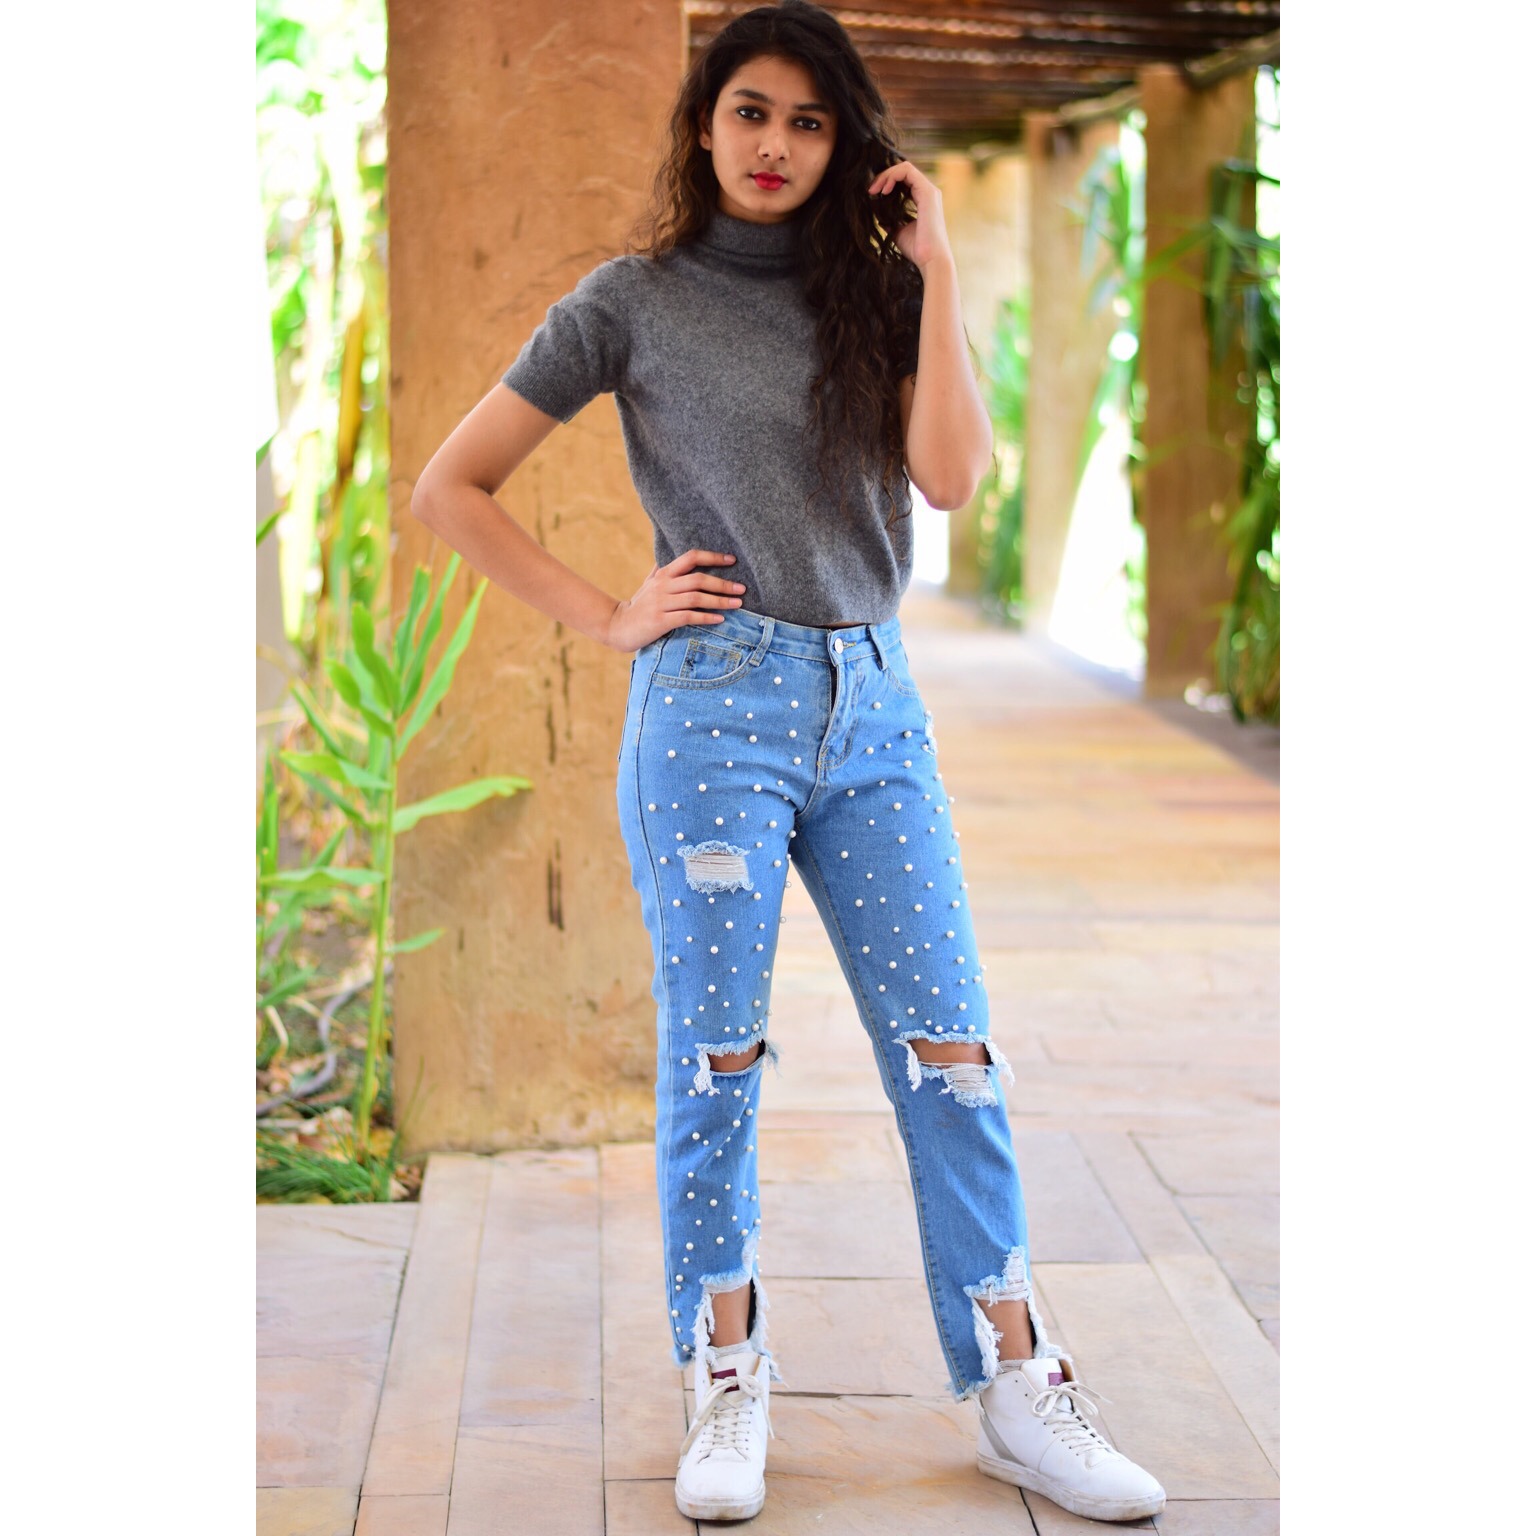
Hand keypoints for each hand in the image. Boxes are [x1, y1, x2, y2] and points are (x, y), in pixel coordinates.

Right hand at [605, 549, 745, 651]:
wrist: (617, 627)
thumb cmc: (638, 606)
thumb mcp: (649, 584)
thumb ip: (661, 572)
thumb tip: (669, 558)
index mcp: (663, 574)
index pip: (691, 557)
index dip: (712, 557)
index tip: (732, 560)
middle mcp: (663, 585)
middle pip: (698, 579)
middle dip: (723, 584)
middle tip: (742, 589)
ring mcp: (661, 603)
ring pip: (695, 598)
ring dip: (719, 601)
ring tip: (737, 604)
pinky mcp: (660, 621)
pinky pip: (688, 617)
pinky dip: (706, 618)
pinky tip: (720, 619)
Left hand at [868, 159, 951, 272]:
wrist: (930, 260)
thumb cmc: (917, 250)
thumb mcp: (898, 232)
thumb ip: (890, 220)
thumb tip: (879, 216)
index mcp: (923, 200)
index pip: (904, 180)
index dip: (887, 182)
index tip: (872, 194)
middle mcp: (928, 192)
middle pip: (903, 171)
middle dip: (884, 177)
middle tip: (871, 190)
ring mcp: (929, 190)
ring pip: (905, 167)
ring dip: (886, 175)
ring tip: (875, 189)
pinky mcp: (928, 192)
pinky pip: (907, 171)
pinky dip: (892, 176)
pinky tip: (884, 190)